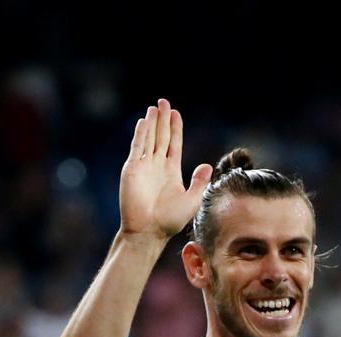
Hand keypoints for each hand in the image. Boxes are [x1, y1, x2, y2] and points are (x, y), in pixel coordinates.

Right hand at [119, 99, 212, 239]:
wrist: (149, 230)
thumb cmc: (170, 220)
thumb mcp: (192, 200)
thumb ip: (199, 182)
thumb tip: (207, 165)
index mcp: (171, 171)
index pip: (174, 144)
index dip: (175, 128)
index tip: (175, 113)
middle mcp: (157, 166)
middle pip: (161, 136)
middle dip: (162, 120)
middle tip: (163, 101)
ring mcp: (144, 166)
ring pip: (149, 138)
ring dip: (152, 123)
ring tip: (154, 107)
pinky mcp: (133, 169)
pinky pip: (138, 147)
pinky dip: (141, 134)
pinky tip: (144, 121)